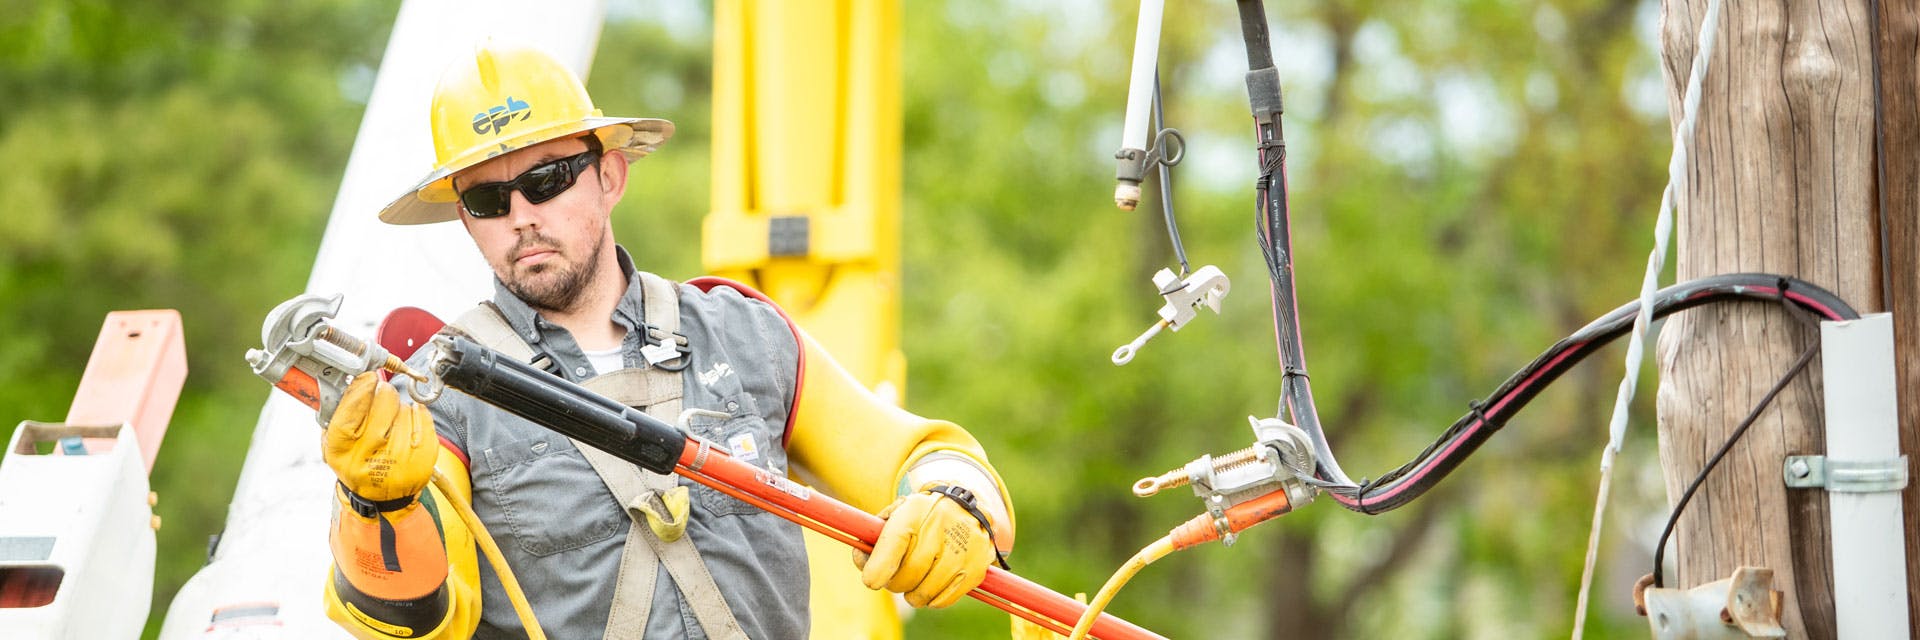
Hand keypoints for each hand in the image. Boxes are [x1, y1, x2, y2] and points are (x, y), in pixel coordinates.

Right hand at [323, 372, 435, 508]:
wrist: (383, 498)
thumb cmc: (358, 464)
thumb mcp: (335, 447)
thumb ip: (337, 415)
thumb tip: (349, 381)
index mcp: (343, 450)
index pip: (352, 410)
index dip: (361, 389)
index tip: (367, 377)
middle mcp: (372, 453)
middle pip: (384, 401)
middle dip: (382, 394)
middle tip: (380, 401)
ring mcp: (401, 454)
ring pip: (403, 406)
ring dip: (397, 408)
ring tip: (390, 426)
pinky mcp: (424, 453)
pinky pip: (422, 415)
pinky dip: (415, 414)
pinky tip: (406, 427)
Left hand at [854, 484, 994, 607]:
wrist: (966, 507)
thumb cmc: (921, 517)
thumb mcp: (896, 515)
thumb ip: (873, 537)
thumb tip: (862, 562)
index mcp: (913, 512)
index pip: (892, 546)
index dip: (877, 569)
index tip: (872, 580)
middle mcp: (939, 529)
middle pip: (905, 577)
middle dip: (895, 582)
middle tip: (897, 576)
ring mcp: (961, 550)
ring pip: (923, 593)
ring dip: (913, 593)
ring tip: (916, 579)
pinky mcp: (975, 569)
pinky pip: (942, 600)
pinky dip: (932, 598)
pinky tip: (933, 583)